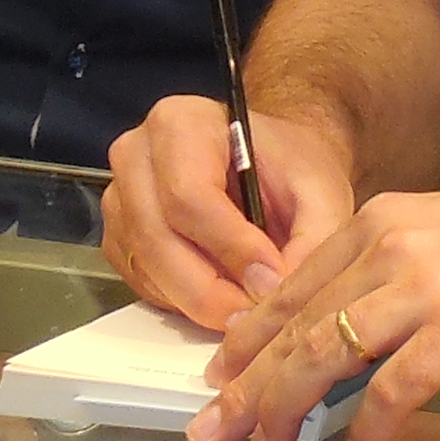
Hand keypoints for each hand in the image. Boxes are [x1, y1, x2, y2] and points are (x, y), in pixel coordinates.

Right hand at [106, 95, 357, 329]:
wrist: (274, 166)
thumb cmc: (293, 169)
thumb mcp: (321, 194)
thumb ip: (312, 240)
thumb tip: (277, 292)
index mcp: (180, 123)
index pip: (189, 196)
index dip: (230, 248)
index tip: (271, 280)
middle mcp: (135, 155)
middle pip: (157, 238)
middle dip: (210, 290)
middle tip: (256, 317)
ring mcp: (119, 199)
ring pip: (146, 268)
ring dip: (197, 302)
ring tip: (246, 311)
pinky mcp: (118, 239)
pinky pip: (141, 284)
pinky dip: (181, 304)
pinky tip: (221, 300)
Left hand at [188, 186, 439, 440]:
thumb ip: (385, 270)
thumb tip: (335, 325)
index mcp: (383, 221)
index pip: (292, 285)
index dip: (249, 338)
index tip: (221, 376)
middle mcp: (394, 247)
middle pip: (298, 324)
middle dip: (248, 383)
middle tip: (215, 427)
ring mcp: (427, 289)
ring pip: (328, 354)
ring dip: (287, 407)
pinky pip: (395, 390)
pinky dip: (368, 427)